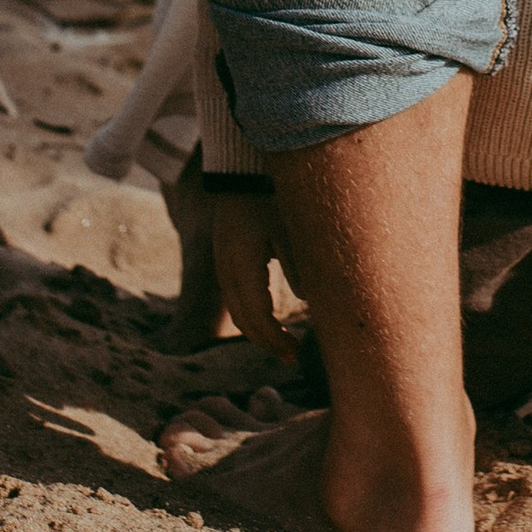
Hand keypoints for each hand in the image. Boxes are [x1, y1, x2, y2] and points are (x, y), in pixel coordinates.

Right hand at [160, 161, 298, 360]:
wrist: (240, 174)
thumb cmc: (270, 197)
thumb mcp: (289, 229)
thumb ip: (298, 265)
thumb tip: (308, 300)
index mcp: (243, 267)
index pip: (258, 317)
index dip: (276, 341)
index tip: (296, 354)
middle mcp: (227, 272)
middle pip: (244, 322)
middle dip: (267, 343)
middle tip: (292, 357)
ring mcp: (223, 267)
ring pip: (237, 313)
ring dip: (258, 332)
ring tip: (283, 344)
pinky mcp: (225, 262)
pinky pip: (235, 300)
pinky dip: (251, 316)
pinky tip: (270, 319)